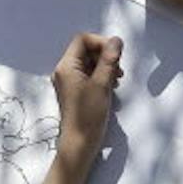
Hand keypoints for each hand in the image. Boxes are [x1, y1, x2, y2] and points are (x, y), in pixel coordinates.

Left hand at [51, 32, 122, 147]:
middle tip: (118, 70)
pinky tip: (111, 86)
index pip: (82, 40)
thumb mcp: (102, 84)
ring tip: (117, 79)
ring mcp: (69, 81)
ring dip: (105, 66)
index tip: (116, 55)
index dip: (101, 43)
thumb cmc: (89, 115)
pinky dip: (101, 76)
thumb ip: (109, 60)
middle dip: (105, 55)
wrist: (79, 143)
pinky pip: (88, 75)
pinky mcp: (75, 91)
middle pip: (86, 50)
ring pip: (89, 63)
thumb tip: (116, 40)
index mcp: (66, 66)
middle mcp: (65, 71)